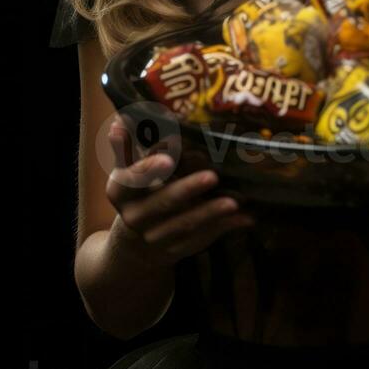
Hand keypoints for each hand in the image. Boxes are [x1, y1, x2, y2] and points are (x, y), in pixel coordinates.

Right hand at [106, 113, 255, 267]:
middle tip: (212, 176)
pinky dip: (224, 227)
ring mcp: (158, 237)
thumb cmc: (137, 194)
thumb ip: (126, 147)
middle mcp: (136, 218)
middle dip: (188, 190)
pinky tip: (246, 218)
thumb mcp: (126, 172)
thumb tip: (122, 118)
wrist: (135, 247)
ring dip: (211, 212)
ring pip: (186, 225)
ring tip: (235, 201)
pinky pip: (203, 239)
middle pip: (163, 203)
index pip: (133, 180)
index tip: (168, 158)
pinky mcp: (179, 250)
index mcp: (121, 193)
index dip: (149, 169)